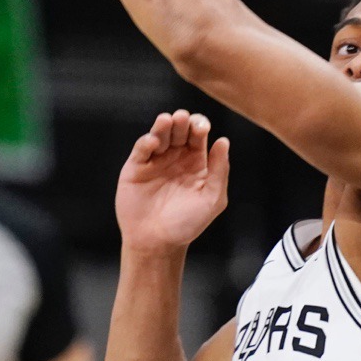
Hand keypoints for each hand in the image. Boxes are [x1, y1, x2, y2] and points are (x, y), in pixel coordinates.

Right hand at [116, 110, 229, 252]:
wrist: (158, 241)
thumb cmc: (188, 223)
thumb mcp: (212, 198)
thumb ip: (219, 171)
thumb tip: (224, 141)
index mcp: (197, 162)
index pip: (198, 136)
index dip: (200, 127)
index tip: (202, 128)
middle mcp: (176, 157)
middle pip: (179, 131)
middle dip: (183, 122)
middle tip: (183, 119)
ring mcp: (156, 161)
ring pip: (160, 135)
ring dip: (164, 125)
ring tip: (168, 120)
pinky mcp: (136, 168)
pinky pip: (141, 149)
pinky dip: (146, 142)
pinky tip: (153, 142)